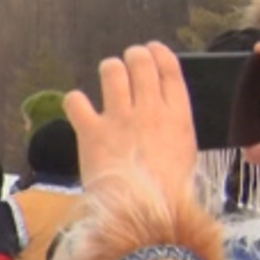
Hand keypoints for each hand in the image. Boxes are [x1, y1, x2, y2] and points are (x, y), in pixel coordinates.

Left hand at [64, 43, 196, 190]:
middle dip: (133, 56)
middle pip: (141, 64)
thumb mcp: (185, 155)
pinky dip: (74, 100)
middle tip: (128, 60)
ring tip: (107, 73)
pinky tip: (77, 105)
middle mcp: (149, 110)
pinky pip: (76, 101)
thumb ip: (173, 130)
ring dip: (109, 68)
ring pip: (112, 72)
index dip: (160, 54)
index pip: (170, 71)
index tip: (153, 49)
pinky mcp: (91, 131)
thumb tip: (162, 120)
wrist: (147, 211)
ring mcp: (119, 118)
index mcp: (177, 116)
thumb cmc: (169, 191)